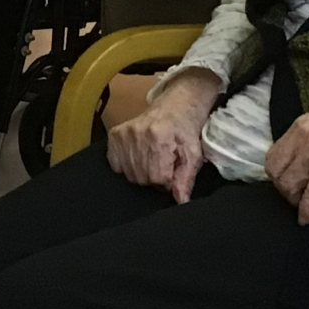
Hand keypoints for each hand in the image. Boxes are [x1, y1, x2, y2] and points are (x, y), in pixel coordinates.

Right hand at [106, 69, 219, 201]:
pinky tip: (138, 156)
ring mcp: (123, 134)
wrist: (175, 106)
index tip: (172, 170)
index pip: (157, 178)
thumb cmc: (186, 130)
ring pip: (129, 174)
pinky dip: (127, 166)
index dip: (167, 180)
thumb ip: (186, 178)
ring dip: (142, 172)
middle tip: (163, 164)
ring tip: (153, 159)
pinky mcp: (114, 135)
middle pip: (142, 178)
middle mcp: (137, 134)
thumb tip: (180, 201)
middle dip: (155, 177)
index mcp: (158, 137)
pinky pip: (116, 165)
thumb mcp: (193, 154)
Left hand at [265, 96, 308, 223]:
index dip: (276, 172)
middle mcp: (302, 140)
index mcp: (299, 127)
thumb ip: (304, 139)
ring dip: (293, 198)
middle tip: (292, 194)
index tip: (284, 180)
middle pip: (276, 171)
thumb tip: (293, 159)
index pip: (273, 155)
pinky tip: (306, 218)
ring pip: (289, 185)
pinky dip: (305, 210)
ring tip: (301, 203)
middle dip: (281, 187)